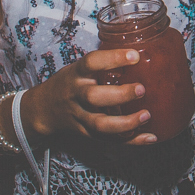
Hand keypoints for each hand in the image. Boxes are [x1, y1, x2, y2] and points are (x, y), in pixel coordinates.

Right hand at [22, 48, 155, 143]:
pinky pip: (109, 140)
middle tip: (141, 89)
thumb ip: (101, 65)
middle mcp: (76, 95)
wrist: (45, 109)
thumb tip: (141, 54)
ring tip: (146, 116)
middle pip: (93, 97)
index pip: (91, 62)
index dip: (113, 58)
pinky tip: (149, 137)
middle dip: (119, 94)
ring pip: (100, 124)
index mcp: (76, 74)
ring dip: (125, 123)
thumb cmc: (70, 83)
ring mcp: (80, 117)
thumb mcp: (78, 68)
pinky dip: (131, 141)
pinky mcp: (87, 134)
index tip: (135, 56)